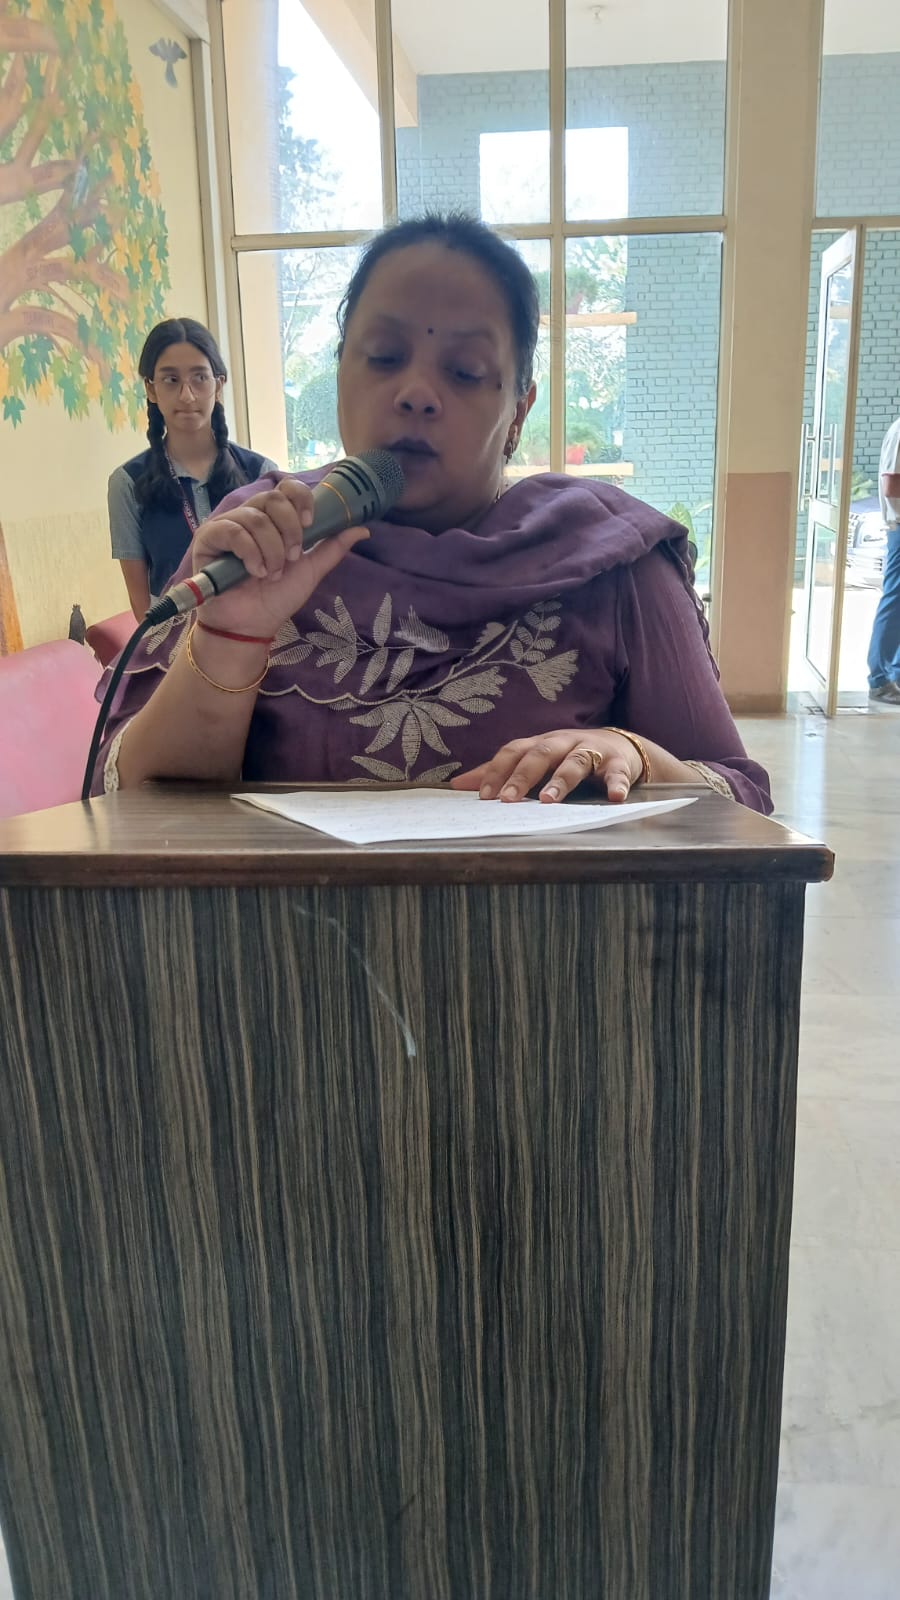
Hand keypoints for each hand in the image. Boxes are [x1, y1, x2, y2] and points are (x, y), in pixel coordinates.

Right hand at [189, 479, 368, 634]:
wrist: (251, 626)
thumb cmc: (276, 598)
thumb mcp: (310, 570)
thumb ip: (332, 547)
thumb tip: (362, 528)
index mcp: (273, 519)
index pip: (286, 488)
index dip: (301, 499)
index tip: (310, 523)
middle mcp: (250, 516)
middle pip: (273, 498)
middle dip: (290, 529)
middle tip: (291, 558)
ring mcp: (228, 525)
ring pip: (256, 518)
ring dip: (271, 549)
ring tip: (272, 573)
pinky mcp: (209, 538)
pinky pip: (233, 531)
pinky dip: (250, 552)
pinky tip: (254, 572)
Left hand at [451, 728, 644, 803]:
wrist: (622, 746)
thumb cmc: (570, 756)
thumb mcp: (536, 761)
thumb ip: (500, 772)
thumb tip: (456, 785)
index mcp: (541, 744)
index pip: (514, 751)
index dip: (497, 771)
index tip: (482, 795)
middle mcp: (564, 743)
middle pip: (541, 753)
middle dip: (523, 776)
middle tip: (507, 800)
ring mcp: (592, 751)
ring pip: (575, 762)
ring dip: (561, 780)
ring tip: (548, 800)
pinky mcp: (618, 763)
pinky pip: (618, 773)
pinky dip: (617, 784)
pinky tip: (615, 797)